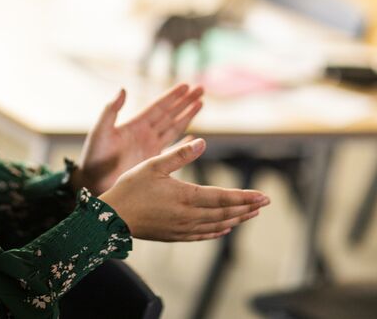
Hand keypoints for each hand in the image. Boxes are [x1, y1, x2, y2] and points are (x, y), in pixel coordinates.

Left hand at [73, 84, 202, 195]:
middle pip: (170, 114)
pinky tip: (194, 138)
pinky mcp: (152, 163)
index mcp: (135, 125)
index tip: (186, 86)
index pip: (158, 107)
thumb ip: (111, 111)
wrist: (92, 182)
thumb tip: (122, 89)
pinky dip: (184, 144)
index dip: (172, 96)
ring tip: (200, 104)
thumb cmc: (93, 157)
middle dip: (185, 102)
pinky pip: (172, 151)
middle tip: (200, 89)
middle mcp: (145, 134)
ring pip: (174, 129)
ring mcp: (150, 148)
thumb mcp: (100, 131)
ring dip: (187, 117)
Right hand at [99, 138, 269, 241]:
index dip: (245, 197)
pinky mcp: (174, 236)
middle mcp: (188, 216)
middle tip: (264, 204)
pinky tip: (224, 228)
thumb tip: (202, 142)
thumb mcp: (153, 164)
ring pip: (217, 225)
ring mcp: (182, 228)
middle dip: (246, 208)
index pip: (223, 197)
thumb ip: (179, 154)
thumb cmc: (130, 188)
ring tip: (250, 215)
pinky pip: (203, 235)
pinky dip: (218, 231)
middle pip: (225, 213)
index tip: (263, 196)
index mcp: (186, 196)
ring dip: (236, 219)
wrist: (112, 218)